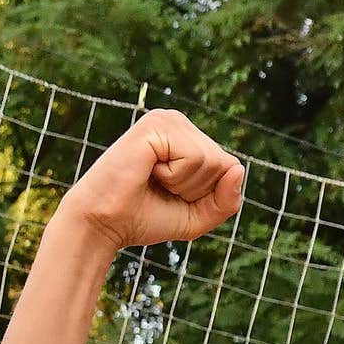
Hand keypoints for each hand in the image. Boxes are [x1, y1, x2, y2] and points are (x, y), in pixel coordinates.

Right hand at [59, 110, 245, 250]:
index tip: (173, 195)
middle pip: (225, 164)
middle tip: (161, 188)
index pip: (231, 168)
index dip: (208, 195)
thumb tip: (238, 168)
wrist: (105, 223)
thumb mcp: (199, 216)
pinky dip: (174, 176)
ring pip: (213, 161)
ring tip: (153, 179)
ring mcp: (167, 119)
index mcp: (189, 137)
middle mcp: (179, 122)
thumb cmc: (146, 217)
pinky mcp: (155, 125)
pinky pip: (194, 158)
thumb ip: (228, 199)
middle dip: (197, 190)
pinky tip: (148, 171)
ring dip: (185, 184)